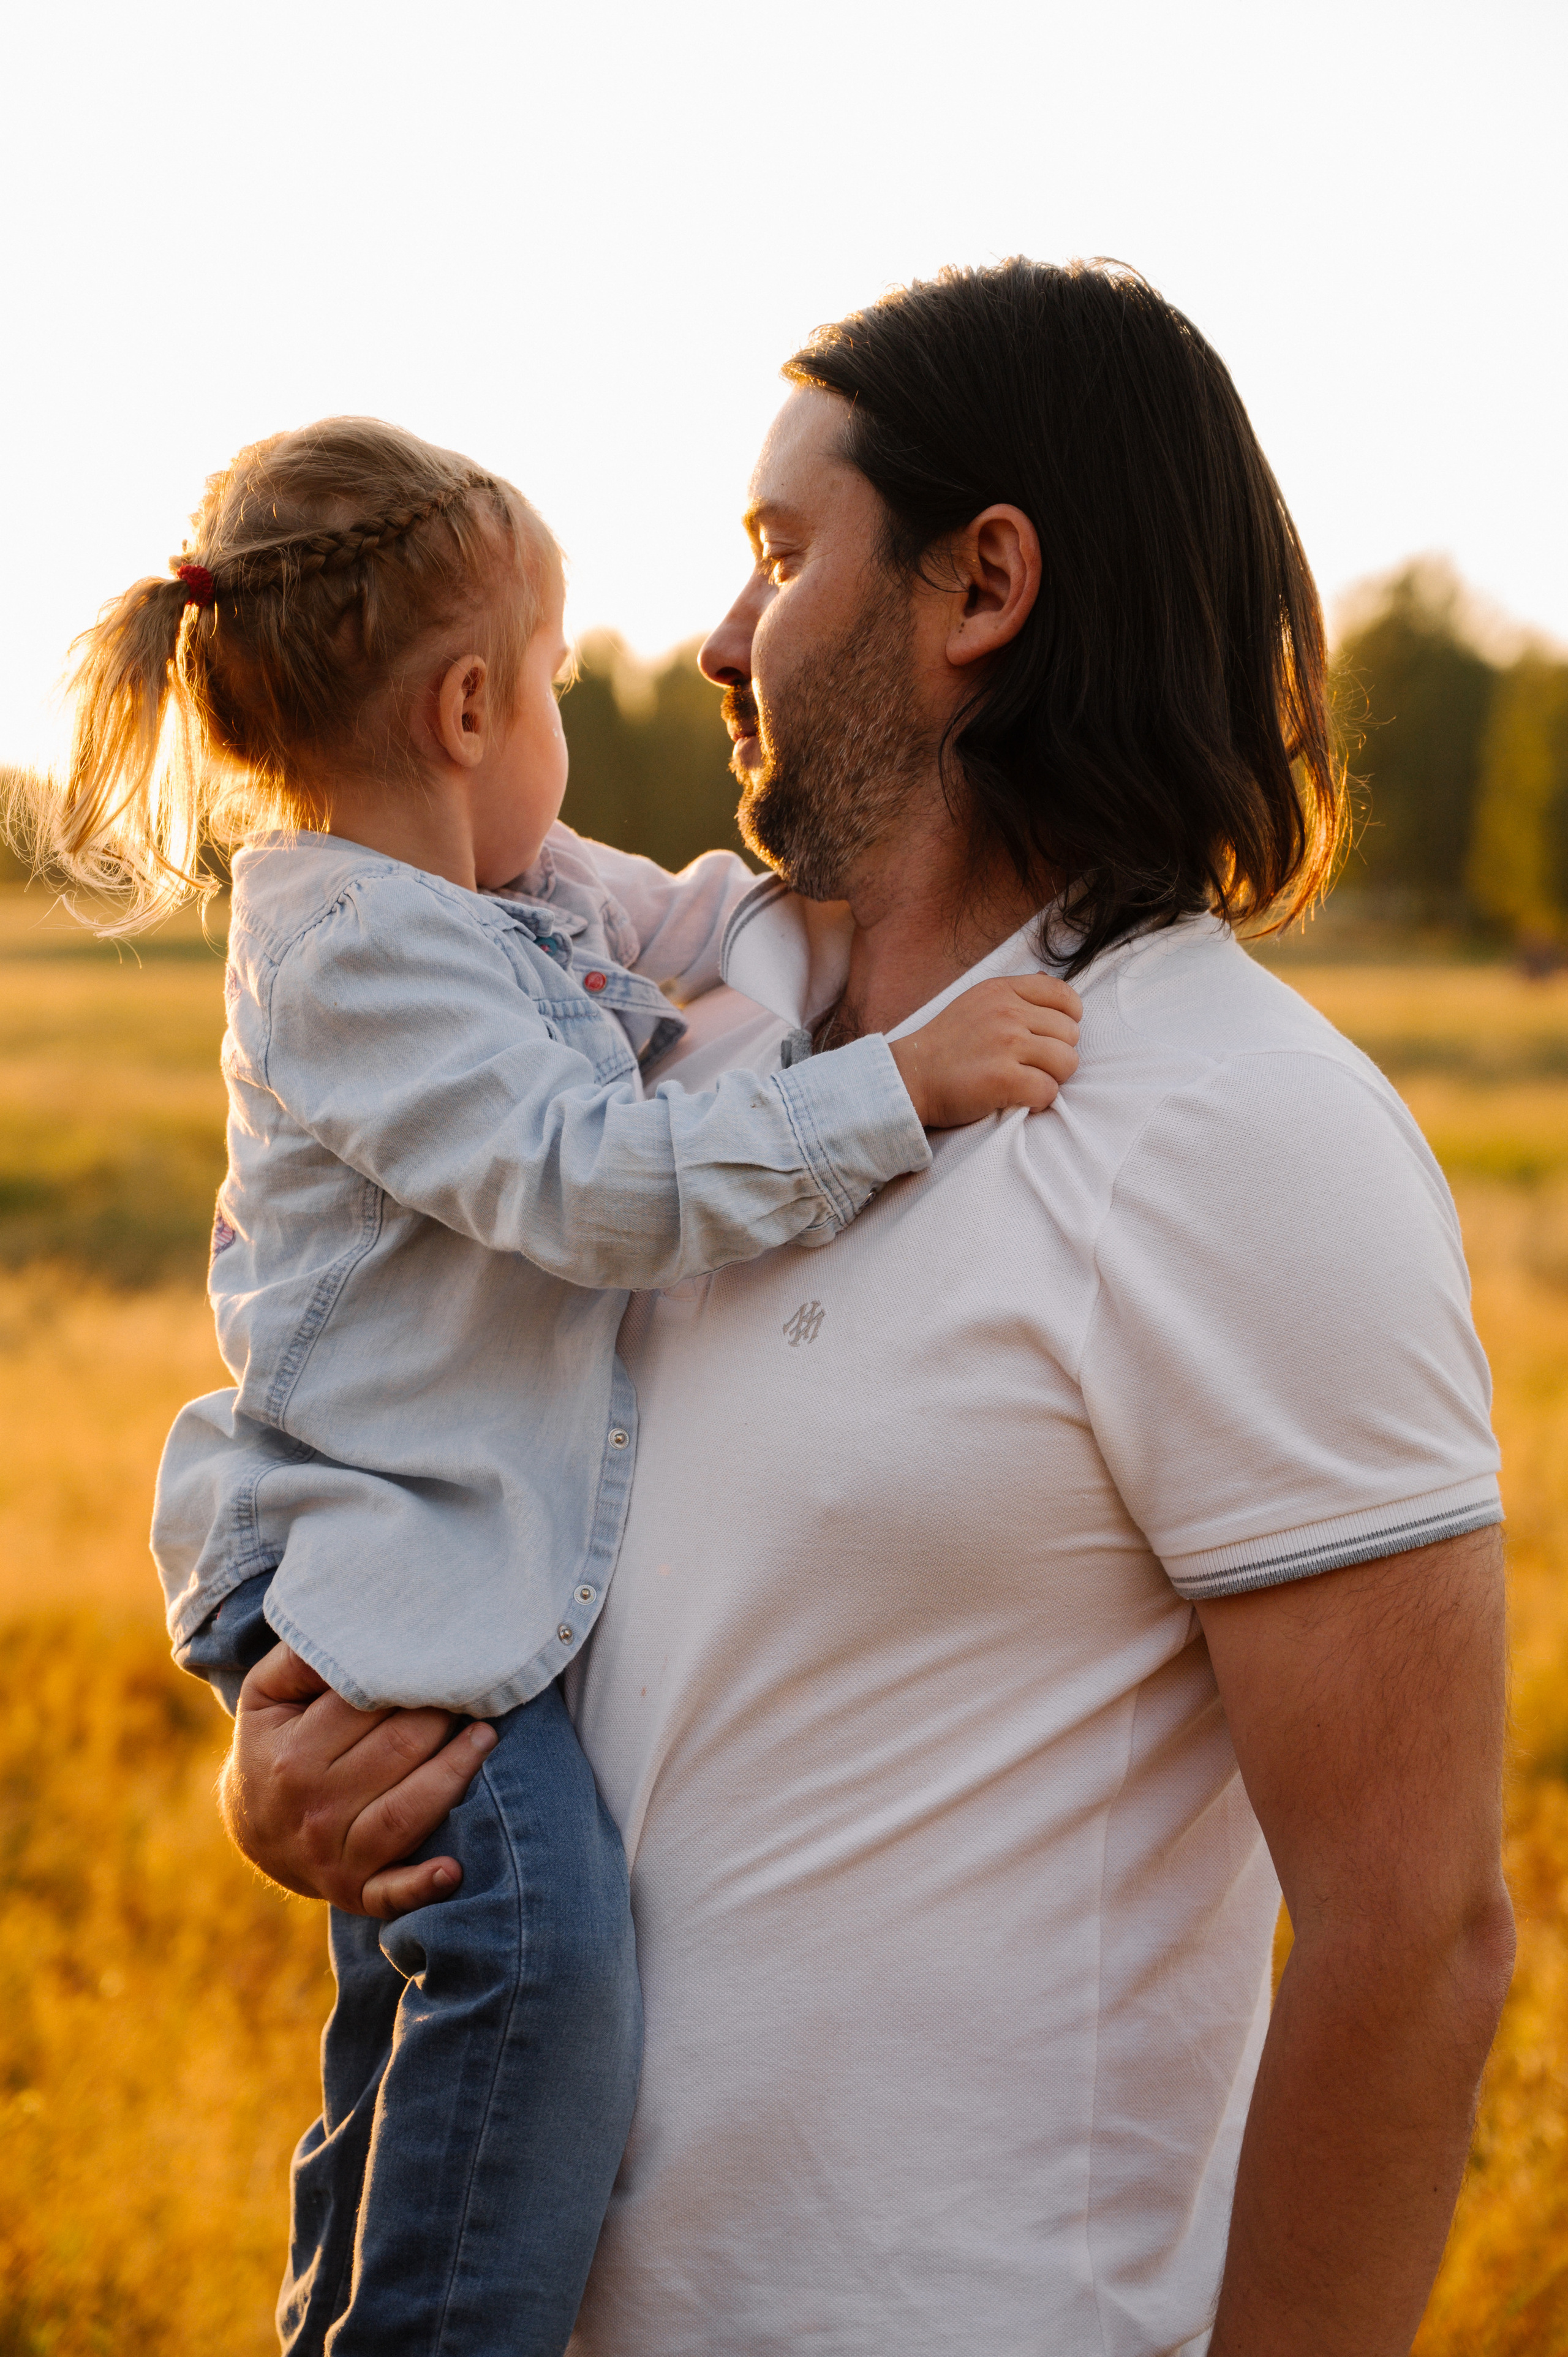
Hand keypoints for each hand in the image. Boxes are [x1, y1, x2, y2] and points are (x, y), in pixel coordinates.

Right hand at [219, 1642, 497, 1919]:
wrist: (253, 1829)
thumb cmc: (275, 1746)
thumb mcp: (267, 1698)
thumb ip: (301, 1660)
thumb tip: (349, 1627)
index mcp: (292, 1757)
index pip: (365, 1708)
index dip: (409, 1679)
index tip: (443, 1658)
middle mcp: (314, 1809)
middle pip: (397, 1752)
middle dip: (440, 1717)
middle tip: (474, 1690)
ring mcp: (336, 1857)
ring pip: (408, 1812)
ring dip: (455, 1774)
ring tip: (486, 1738)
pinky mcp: (358, 1892)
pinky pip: (393, 1893)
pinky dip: (424, 1885)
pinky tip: (455, 1870)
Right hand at [889, 973, 1081, 1128]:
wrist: (909, 1077)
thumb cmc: (945, 1044)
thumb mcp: (976, 1002)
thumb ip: (1015, 993)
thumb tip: (1049, 980)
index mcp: (1002, 990)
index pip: (1064, 995)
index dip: (1069, 1019)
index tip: (1051, 1036)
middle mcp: (1007, 1013)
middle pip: (1071, 1033)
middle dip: (1058, 1053)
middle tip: (1032, 1065)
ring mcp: (1006, 1045)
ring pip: (1067, 1062)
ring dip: (1052, 1078)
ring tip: (1028, 1081)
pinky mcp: (1003, 1079)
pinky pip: (1049, 1091)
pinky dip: (1039, 1101)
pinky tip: (1020, 1098)